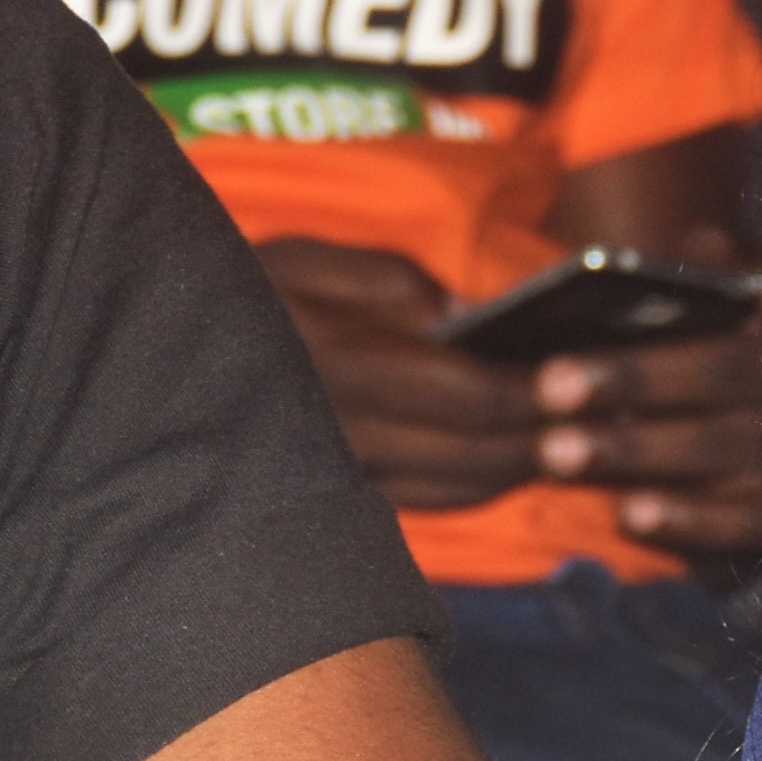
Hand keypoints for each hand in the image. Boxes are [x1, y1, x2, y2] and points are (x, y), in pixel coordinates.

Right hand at [247, 240, 761, 553]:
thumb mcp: (302, 256)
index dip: (531, 394)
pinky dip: (480, 485)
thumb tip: (457, 314)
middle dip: (544, 439)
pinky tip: (512, 459)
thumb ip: (385, 279)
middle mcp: (343, 438)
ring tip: (575, 437)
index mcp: (342, 367)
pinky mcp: (336, 497)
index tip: (581, 378)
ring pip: (456, 491)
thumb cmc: (241, 289)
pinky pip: (426, 503)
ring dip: (520, 468)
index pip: (465, 396)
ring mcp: (338, 478)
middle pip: (474, 457)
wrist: (154, 364)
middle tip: (607, 418)